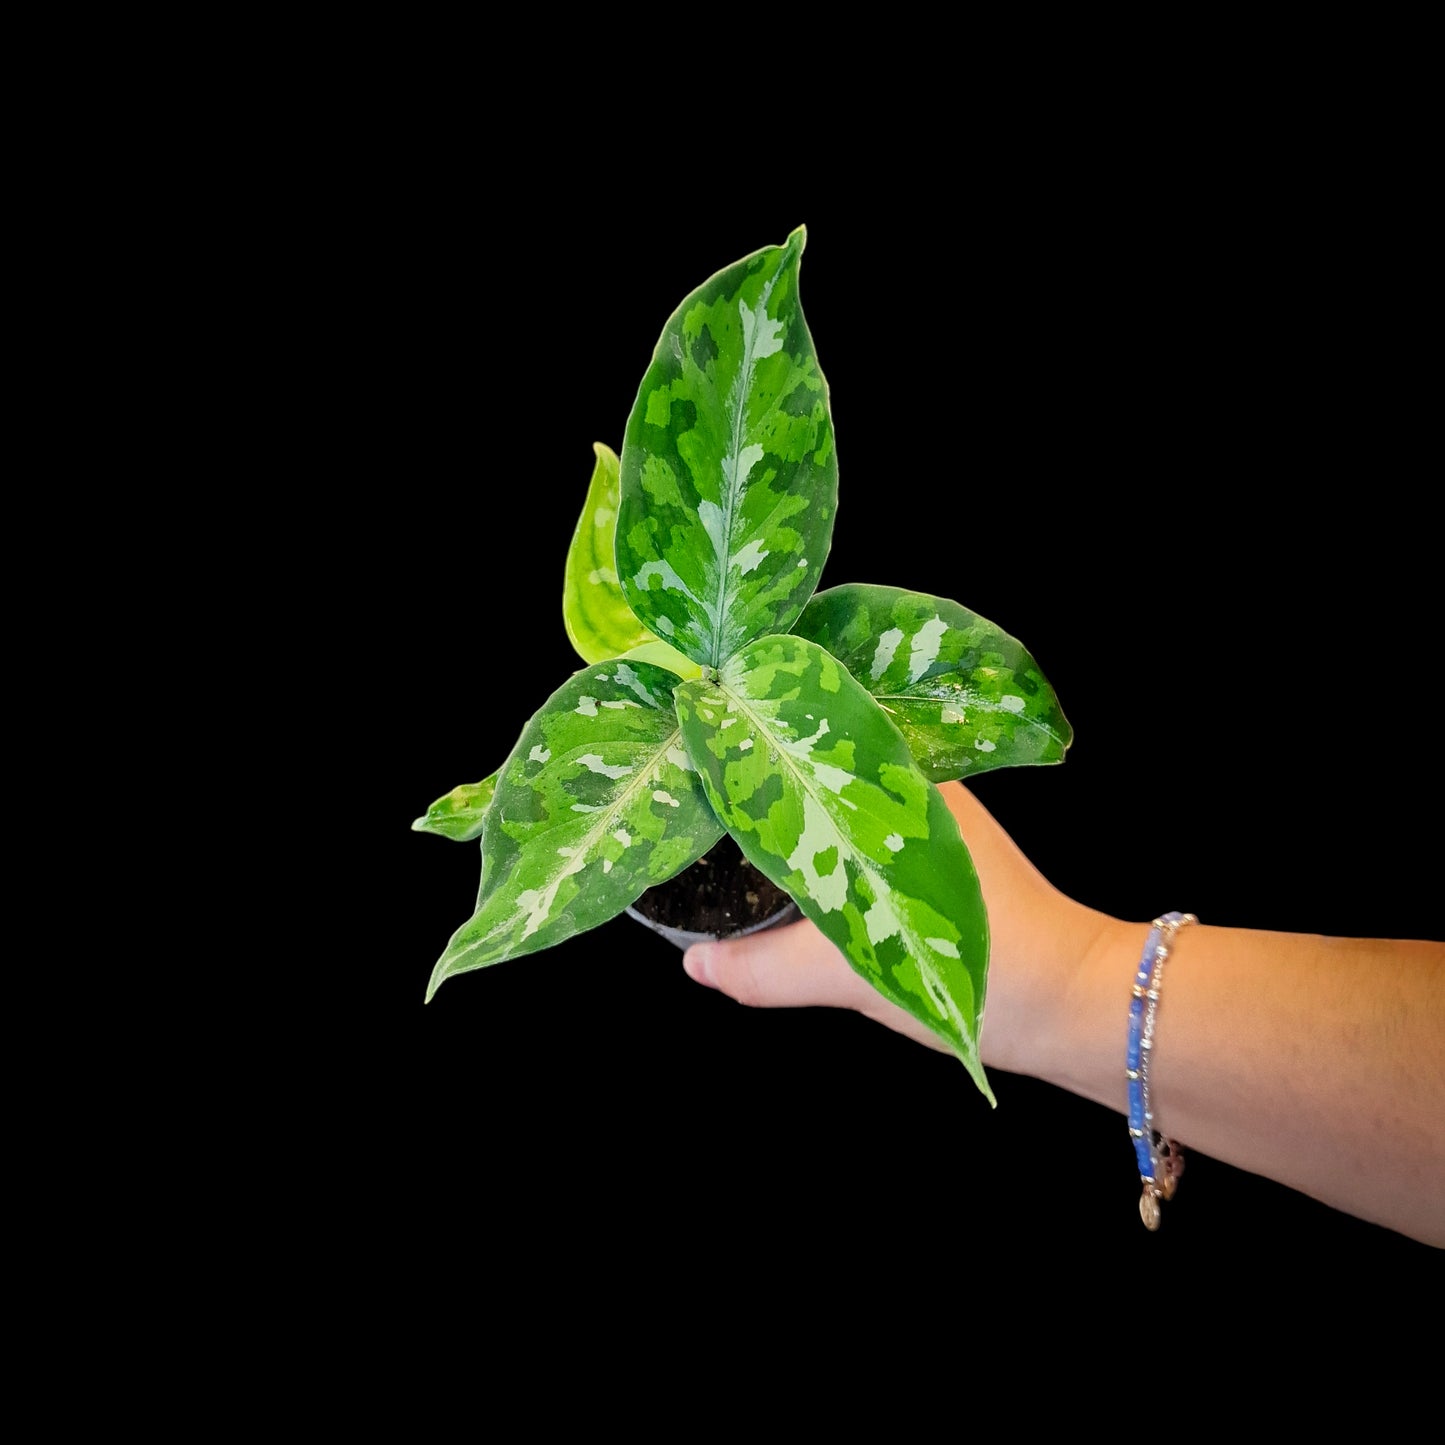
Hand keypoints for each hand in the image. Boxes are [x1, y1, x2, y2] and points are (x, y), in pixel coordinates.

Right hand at [682, 780, 1111, 1076]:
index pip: (801, 735)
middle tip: (687, 813)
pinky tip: (781, 886)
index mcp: (896, 771)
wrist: (1080, 1007)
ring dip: (787, 826)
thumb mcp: (857, 967)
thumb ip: (766, 967)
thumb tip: (695, 964)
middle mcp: (912, 778)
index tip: (685, 768)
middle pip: (810, 768)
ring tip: (719, 848)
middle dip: (755, 789)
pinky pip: (855, 841)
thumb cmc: (983, 968)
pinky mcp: (935, 859)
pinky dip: (819, 857)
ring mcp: (926, 818)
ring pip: (832, 807)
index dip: (742, 750)